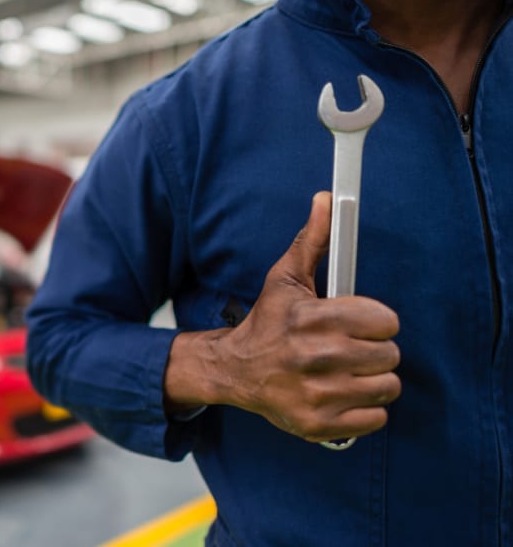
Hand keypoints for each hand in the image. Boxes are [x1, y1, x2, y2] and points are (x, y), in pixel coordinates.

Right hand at [165, 192, 400, 442]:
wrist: (234, 371)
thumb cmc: (268, 323)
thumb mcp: (285, 280)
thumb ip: (312, 241)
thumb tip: (326, 200)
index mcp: (312, 319)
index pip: (385, 321)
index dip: (376, 322)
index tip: (359, 325)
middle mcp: (314, 358)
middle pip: (390, 356)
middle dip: (375, 352)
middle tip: (350, 350)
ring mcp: (316, 394)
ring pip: (387, 388)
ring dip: (372, 381)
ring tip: (348, 373)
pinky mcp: (318, 424)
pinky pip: (375, 419)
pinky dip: (364, 411)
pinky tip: (342, 396)